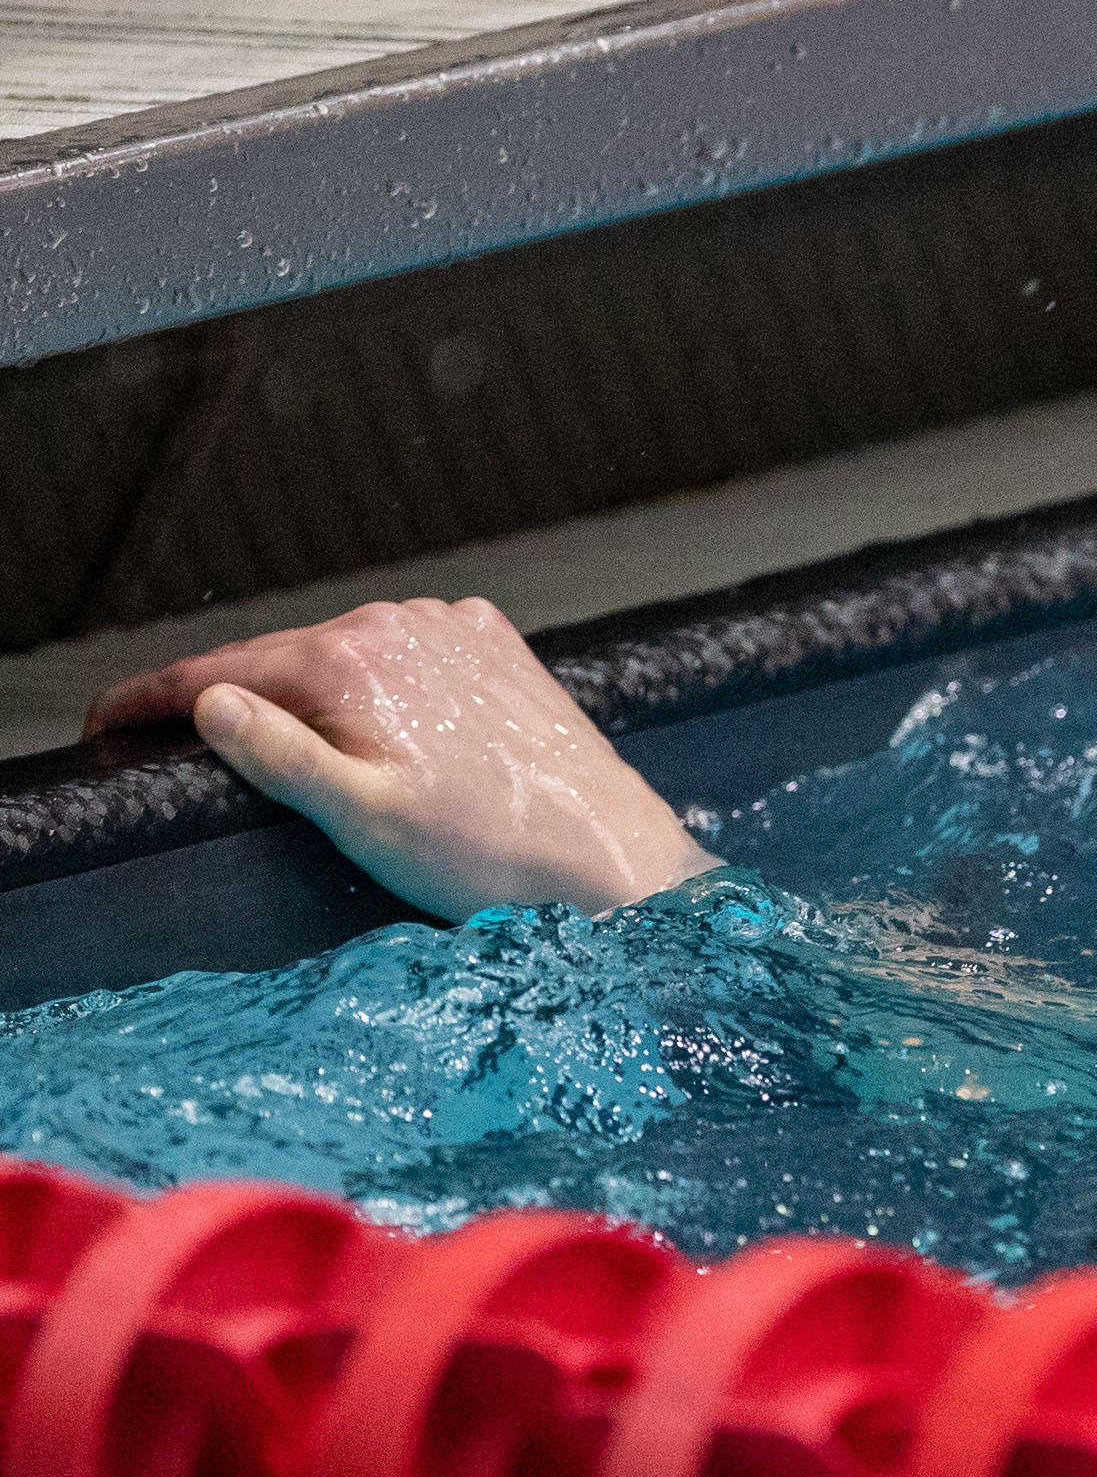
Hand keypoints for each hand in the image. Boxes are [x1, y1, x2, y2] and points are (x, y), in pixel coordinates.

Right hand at [88, 598, 719, 922]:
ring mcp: (454, 627)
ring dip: (318, 694)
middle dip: (238, 699)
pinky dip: (386, 687)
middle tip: (190, 744)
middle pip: (284, 660)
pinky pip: (413, 658)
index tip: (109, 724)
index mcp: (350, 659)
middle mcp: (400, 622)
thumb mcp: (360, 817)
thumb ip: (278, 754)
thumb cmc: (487, 852)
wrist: (608, 854)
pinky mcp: (495, 646)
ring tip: (301, 752)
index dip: (152, 700)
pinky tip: (393, 732)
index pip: (219, 670)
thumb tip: (208, 701)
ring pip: (350, 657)